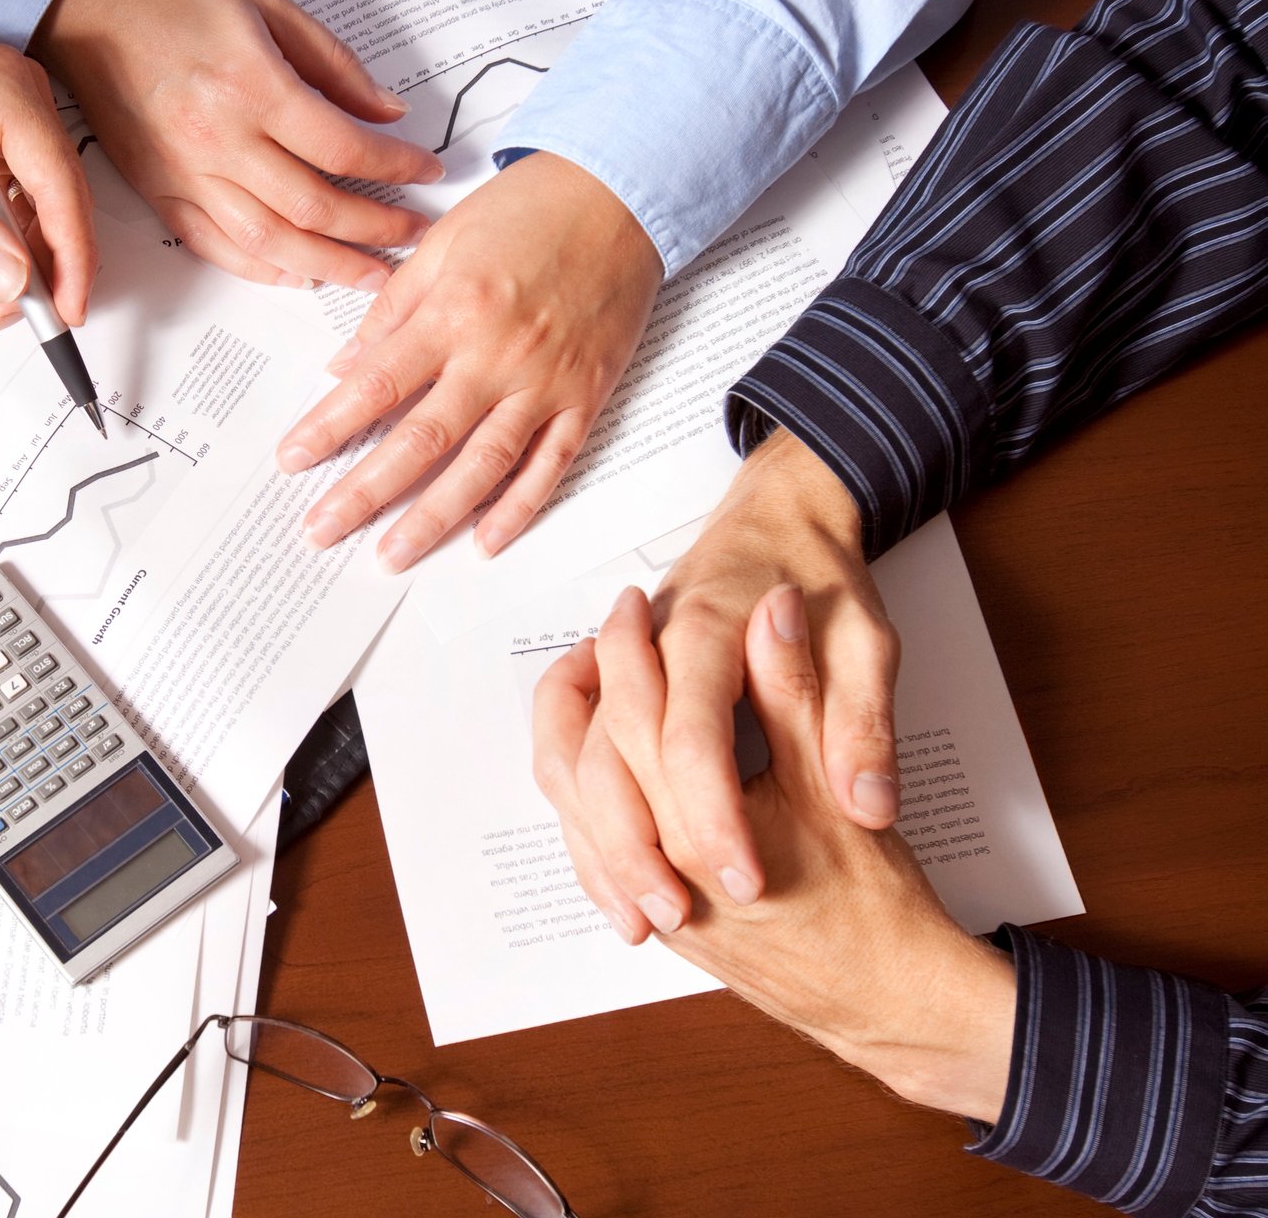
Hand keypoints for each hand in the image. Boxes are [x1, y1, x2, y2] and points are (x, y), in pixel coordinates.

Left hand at [0, 35, 96, 331]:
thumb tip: (14, 279)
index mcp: (4, 90)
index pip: (59, 182)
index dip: (70, 253)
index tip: (65, 308)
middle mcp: (18, 101)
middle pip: (55, 201)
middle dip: (34, 268)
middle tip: (5, 314)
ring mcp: (5, 125)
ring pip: (33, 213)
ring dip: (8, 266)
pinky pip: (7, 207)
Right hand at [30, 0, 441, 288]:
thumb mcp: (267, 2)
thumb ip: (332, 63)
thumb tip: (386, 112)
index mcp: (251, 85)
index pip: (343, 149)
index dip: (395, 168)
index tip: (427, 172)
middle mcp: (217, 139)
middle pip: (315, 208)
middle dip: (376, 228)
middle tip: (414, 233)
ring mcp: (183, 172)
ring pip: (269, 242)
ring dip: (329, 267)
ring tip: (372, 275)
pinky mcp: (157, 188)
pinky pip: (214, 245)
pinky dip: (262, 269)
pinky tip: (300, 276)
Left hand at [274, 153, 661, 570]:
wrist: (621, 190)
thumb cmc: (529, 208)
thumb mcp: (444, 241)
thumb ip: (392, 308)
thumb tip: (344, 366)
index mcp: (453, 311)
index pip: (375, 386)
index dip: (328, 428)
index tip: (292, 460)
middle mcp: (497, 354)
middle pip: (420, 441)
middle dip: (364, 493)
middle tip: (321, 530)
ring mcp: (546, 382)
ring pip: (482, 467)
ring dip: (433, 518)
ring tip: (391, 555)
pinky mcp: (587, 396)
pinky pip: (551, 465)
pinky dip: (519, 509)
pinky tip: (484, 542)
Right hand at [530, 430, 898, 940]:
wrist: (776, 517)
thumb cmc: (822, 577)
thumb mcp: (867, 643)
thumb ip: (860, 722)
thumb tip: (869, 802)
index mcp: (706, 633)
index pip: (692, 736)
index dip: (714, 815)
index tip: (748, 881)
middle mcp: (646, 653)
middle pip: (607, 759)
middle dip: (636, 848)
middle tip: (683, 917)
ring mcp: (617, 671)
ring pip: (570, 764)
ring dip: (599, 847)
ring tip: (641, 919)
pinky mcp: (610, 693)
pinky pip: (568, 762)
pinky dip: (585, 827)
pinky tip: (619, 884)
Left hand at [535, 587, 1015, 1120]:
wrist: (891, 998)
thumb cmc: (875, 901)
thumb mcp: (837, 785)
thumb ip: (798, 697)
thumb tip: (778, 613)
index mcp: (696, 829)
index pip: (636, 720)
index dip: (629, 651)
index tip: (633, 606)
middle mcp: (658, 868)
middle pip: (589, 760)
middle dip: (591, 685)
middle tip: (611, 626)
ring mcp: (653, 897)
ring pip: (574, 809)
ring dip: (574, 737)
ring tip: (590, 673)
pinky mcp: (663, 915)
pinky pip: (592, 848)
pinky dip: (584, 793)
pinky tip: (606, 753)